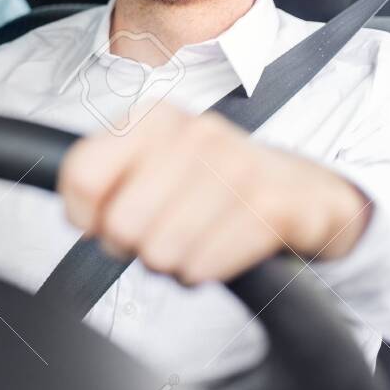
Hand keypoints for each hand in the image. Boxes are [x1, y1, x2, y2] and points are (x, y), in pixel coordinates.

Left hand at [57, 104, 371, 284]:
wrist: (307, 191)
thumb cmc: (216, 184)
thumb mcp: (156, 165)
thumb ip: (104, 182)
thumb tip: (81, 218)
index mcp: (154, 118)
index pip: (82, 175)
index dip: (85, 216)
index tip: (103, 223)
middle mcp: (194, 133)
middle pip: (119, 224)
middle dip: (135, 246)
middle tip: (162, 235)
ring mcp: (236, 166)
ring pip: (159, 251)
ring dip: (174, 262)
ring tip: (197, 241)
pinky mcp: (271, 205)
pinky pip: (203, 266)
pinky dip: (207, 271)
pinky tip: (222, 251)